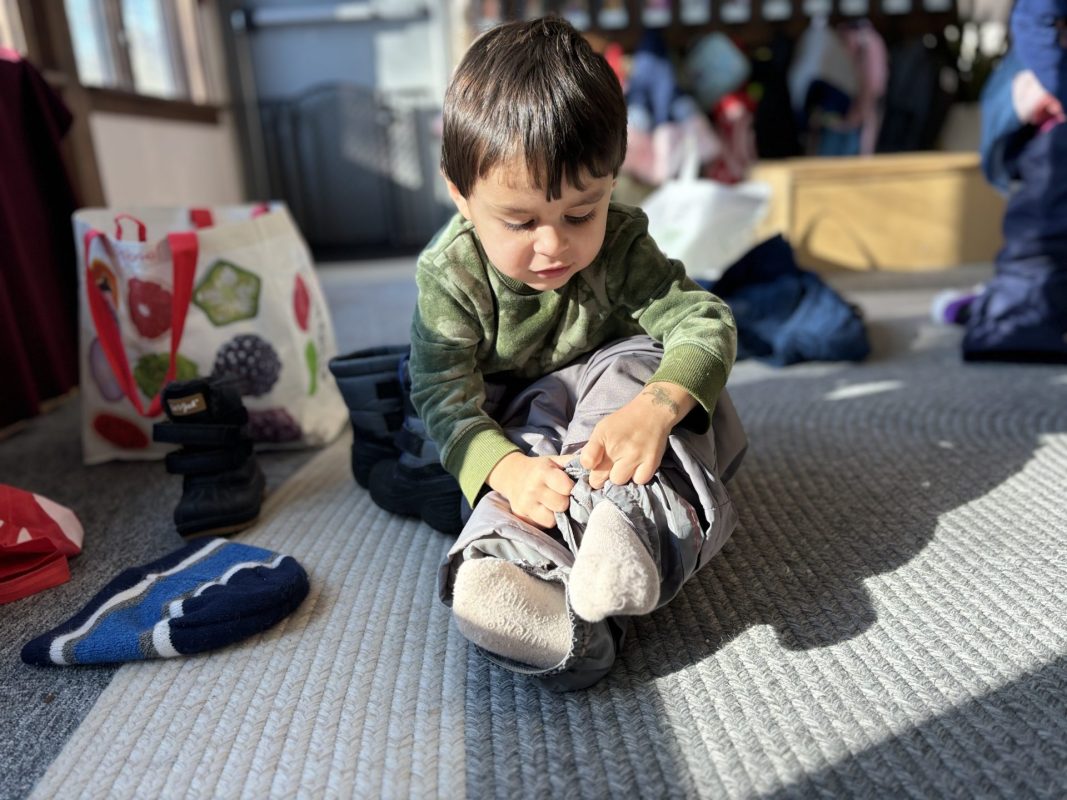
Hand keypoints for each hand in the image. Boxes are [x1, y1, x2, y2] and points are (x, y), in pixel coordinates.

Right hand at [487, 452, 573, 528]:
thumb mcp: (554, 460)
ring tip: (552, 505)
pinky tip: (544, 510)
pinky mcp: (521, 516)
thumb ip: (572, 462)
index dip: (571, 488)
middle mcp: (532, 489)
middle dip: (564, 501)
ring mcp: (525, 504)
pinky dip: (545, 520)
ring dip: (555, 514)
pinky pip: (541, 525)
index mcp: (542, 472)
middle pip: (561, 505)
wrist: (511, 474)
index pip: (566, 487)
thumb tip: (592, 469)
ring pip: (551, 520)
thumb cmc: (539, 468)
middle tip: (561, 496)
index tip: (569, 486)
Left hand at [579, 382, 695, 489]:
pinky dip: (638, 476)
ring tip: (624, 466)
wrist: (652, 411)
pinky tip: (638, 466)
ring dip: (620, 476)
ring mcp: (635, 456)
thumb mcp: (602, 428)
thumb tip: (586, 468)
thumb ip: (592, 448)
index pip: (586, 462)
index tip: (593, 466)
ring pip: (619, 481)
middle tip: (608, 469)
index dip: (588, 467)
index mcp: (602, 438)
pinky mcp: (651, 462)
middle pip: (599, 479)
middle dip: (601, 477)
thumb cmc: (624, 421)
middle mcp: (617, 447)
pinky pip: (639, 481)